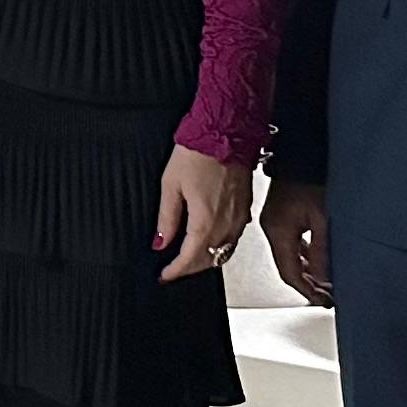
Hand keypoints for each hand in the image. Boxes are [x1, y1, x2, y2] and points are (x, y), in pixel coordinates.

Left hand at [157, 144, 252, 283]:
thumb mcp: (171, 185)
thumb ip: (166, 218)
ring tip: (188, 258)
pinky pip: (234, 238)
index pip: (190, 259)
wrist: (226, 132)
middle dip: (190, 268)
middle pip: (209, 261)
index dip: (175, 271)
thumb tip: (160, 242)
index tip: (164, 275)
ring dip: (207, 260)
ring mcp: (239, 217)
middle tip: (173, 269)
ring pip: (224, 252)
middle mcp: (227, 224)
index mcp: (206, 221)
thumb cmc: (198, 152)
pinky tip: (209, 240)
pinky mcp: (246, 208)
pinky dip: (220, 246)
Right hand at [258, 178, 331, 306]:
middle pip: (288, 266)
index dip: (307, 290)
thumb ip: (322, 251)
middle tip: (326, 297)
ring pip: (290, 255)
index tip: (323, 301)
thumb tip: (324, 279)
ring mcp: (274, 221)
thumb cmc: (311, 177)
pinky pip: (290, 243)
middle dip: (308, 284)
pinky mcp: (280, 215)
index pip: (290, 272)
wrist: (302, 152)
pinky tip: (316, 261)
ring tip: (324, 284)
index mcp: (278, 232)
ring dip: (307, 271)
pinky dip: (303, 256)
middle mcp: (272, 229)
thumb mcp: (322, 218)